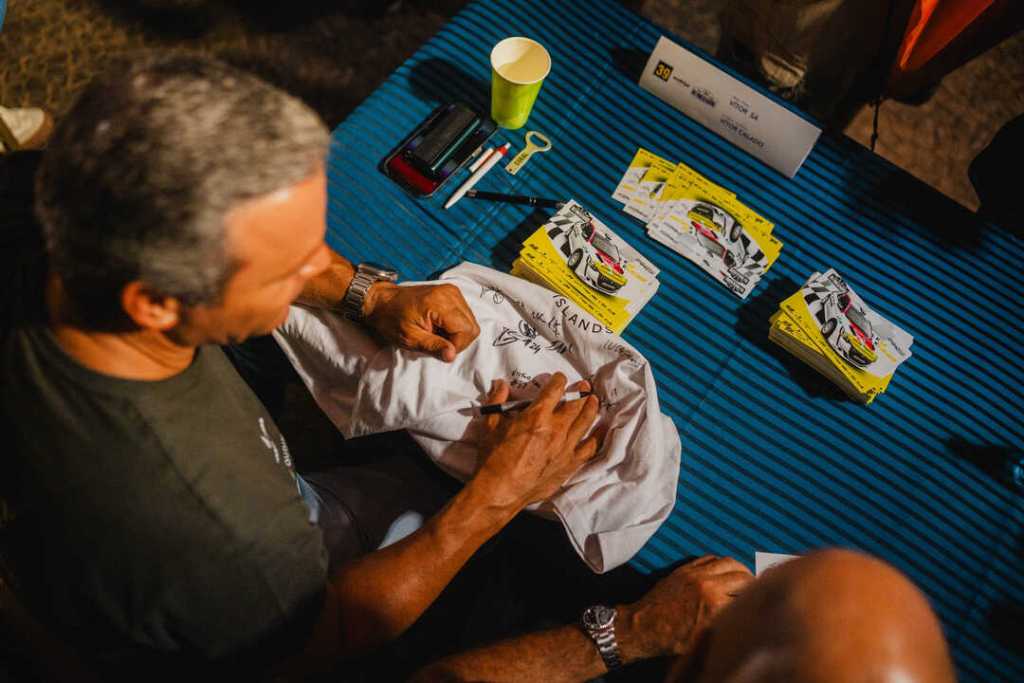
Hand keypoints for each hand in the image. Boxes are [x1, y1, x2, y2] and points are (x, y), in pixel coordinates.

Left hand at [365, 282, 479, 361]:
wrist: (383, 301)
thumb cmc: (392, 320)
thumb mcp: (409, 338)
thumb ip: (433, 346)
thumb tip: (452, 356)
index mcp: (440, 303)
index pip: (466, 331)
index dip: (455, 345)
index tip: (437, 348)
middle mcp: (450, 294)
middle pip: (472, 326)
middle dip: (458, 340)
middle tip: (437, 342)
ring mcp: (452, 291)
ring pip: (470, 321)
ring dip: (456, 333)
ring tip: (435, 332)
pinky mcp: (451, 293)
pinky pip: (464, 314)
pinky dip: (454, 324)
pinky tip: (438, 325)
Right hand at [474, 373, 600, 510]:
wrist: (500, 491)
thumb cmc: (493, 459)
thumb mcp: (490, 426)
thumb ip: (497, 402)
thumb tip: (500, 385)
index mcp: (537, 416)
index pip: (555, 389)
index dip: (559, 380)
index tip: (560, 379)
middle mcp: (556, 429)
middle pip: (576, 403)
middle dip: (581, 391)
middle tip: (583, 386)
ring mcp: (565, 447)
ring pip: (586, 421)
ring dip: (591, 407)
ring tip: (593, 400)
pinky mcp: (569, 464)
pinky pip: (590, 448)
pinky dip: (597, 437)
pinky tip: (600, 430)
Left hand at [619, 555, 753, 660]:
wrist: (642, 627)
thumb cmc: (672, 640)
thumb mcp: (705, 639)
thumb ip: (726, 624)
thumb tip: (744, 616)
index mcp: (715, 606)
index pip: (747, 597)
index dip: (756, 600)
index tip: (761, 603)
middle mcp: (708, 586)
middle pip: (742, 576)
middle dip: (753, 583)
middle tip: (756, 589)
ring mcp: (696, 574)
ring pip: (728, 562)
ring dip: (739, 569)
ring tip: (744, 578)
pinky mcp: (685, 569)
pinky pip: (710, 558)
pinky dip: (721, 563)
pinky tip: (724, 572)